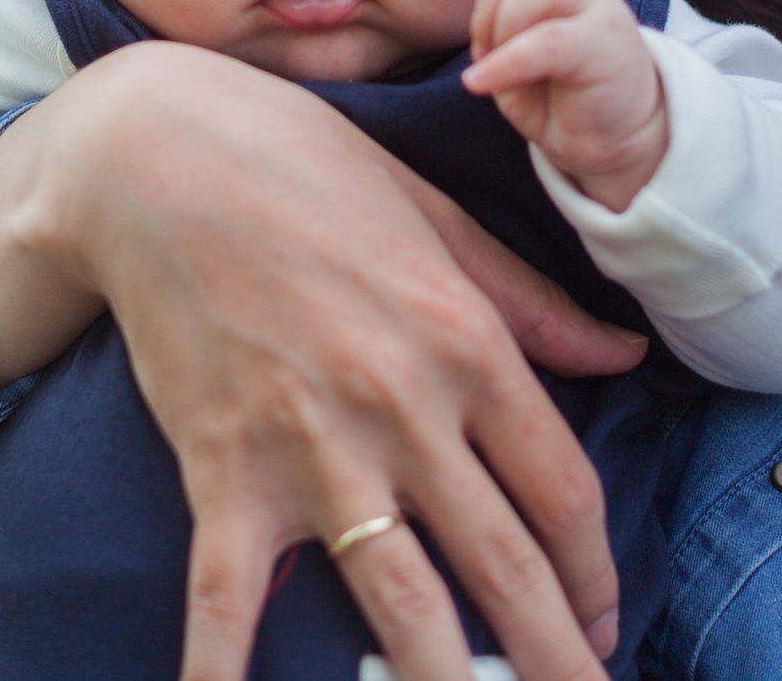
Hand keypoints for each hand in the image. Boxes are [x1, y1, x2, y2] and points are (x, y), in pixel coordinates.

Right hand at [0, 42, 644, 680]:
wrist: (157, 153)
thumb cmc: (304, 168)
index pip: (562, 491)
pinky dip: (222, 674)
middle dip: (556, 657)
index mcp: (466, 343)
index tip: (608, 622)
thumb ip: (531, 302)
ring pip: (400, 602)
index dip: (596, 573)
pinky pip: (228, 599)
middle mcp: (405, 408)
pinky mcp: (222, 469)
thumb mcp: (437, 218)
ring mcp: (312, 448)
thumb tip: (623, 354)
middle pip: (505, 565)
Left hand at [463, 0, 667, 211]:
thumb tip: (481, 34)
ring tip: (496, 68)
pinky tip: (482, 83)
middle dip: (487, 10)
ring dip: (503, 26)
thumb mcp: (515, 64)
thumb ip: (496, 34)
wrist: (618, 143)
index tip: (483, 36)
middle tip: (486, 56)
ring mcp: (600, 12)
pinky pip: (548, 40)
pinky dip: (506, 62)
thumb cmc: (562, 101)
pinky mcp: (605, 47)